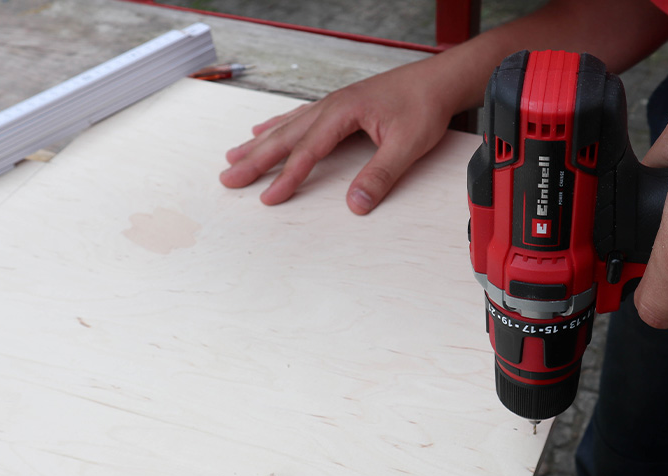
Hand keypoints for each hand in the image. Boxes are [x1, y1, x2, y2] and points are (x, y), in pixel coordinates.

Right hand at [219, 60, 456, 214]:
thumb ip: (381, 174)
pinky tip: (263, 130)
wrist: (438, 80)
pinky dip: (277, 127)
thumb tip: (357, 203)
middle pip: (285, 136)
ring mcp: (333, 104)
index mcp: (343, 112)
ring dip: (259, 143)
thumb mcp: (408, 144)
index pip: (307, 151)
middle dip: (255, 159)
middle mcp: (331, 105)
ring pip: (287, 127)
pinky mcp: (339, 106)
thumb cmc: (424, 105)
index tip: (267, 197)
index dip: (286, 177)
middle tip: (228, 178)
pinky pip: (299, 118)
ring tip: (233, 157)